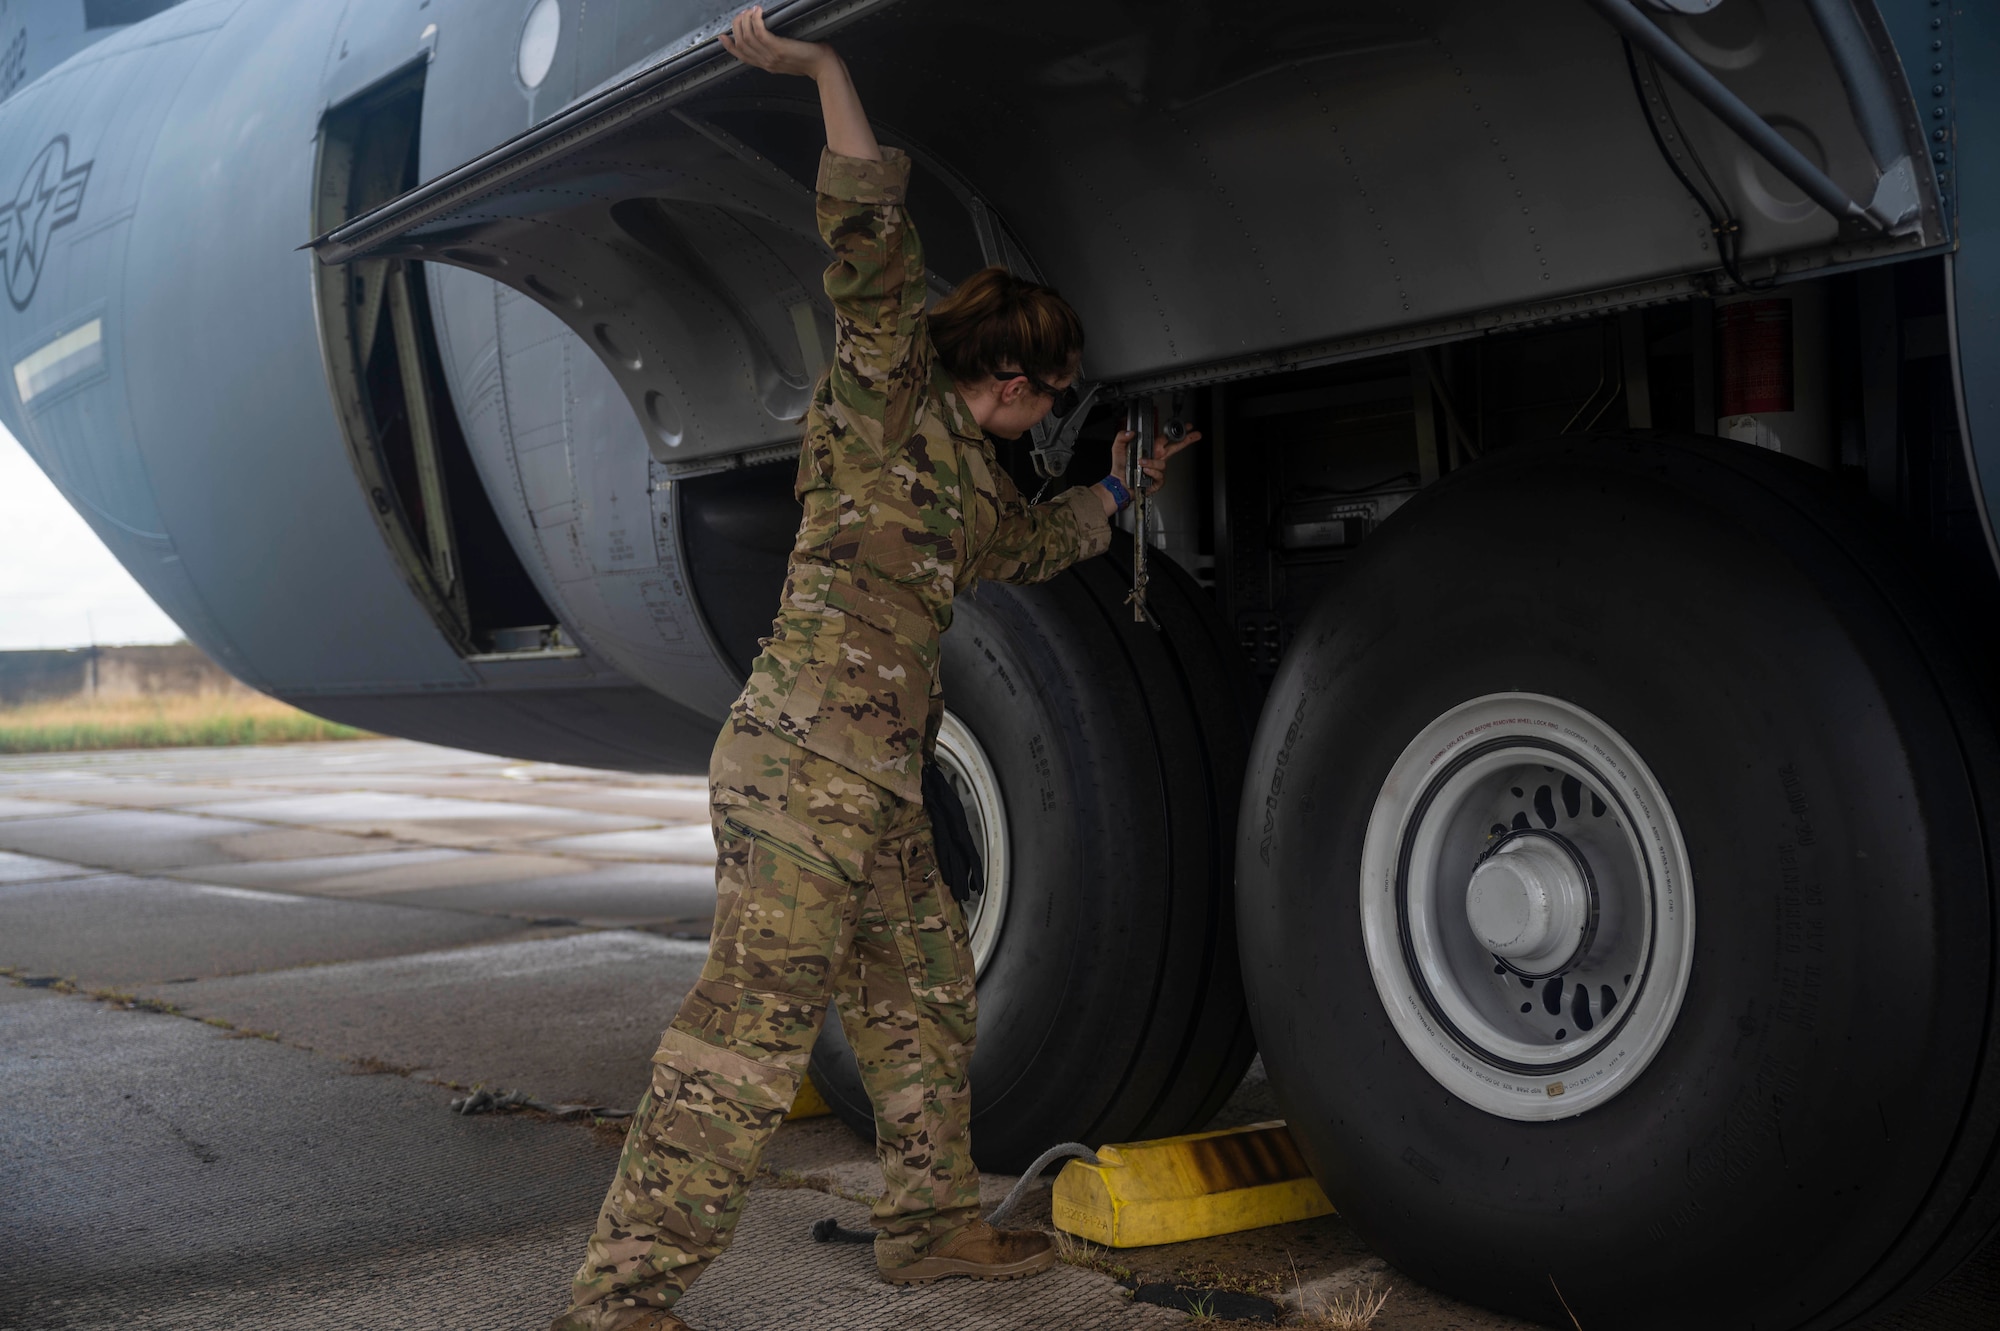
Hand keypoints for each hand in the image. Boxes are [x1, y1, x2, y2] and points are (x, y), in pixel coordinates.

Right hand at [718, 5, 834, 78]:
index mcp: (766, 65)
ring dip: (746, 21)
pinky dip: (756, 20)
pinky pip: (760, 32)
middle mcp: (766, 62)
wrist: (823, 66)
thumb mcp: (788, 58)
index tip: (722, 37)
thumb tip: (768, 39)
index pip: (741, 57)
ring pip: (747, 37)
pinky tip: (758, 12)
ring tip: (750, 11)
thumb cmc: (810, 60)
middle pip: (741, 44)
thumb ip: (775, 52)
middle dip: (737, 27)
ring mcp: (771, 56)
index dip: (729, 46)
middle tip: (741, 15)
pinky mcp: (778, 48)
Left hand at [1109, 427, 1199, 497]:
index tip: (1186, 426)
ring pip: (1163, 464)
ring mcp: (1157, 470)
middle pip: (1176, 447)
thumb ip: (1122, 437)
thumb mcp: (1117, 448)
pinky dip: (1151, 472)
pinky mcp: (1157, 481)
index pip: (1166, 438)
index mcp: (1151, 449)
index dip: (1176, 432)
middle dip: (1186, 440)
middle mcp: (1157, 458)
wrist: (1118, 483)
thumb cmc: (1120, 468)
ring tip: (1141, 462)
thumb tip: (1130, 432)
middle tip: (1195, 434)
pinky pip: (1159, 475)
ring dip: (1152, 462)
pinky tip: (1144, 471)